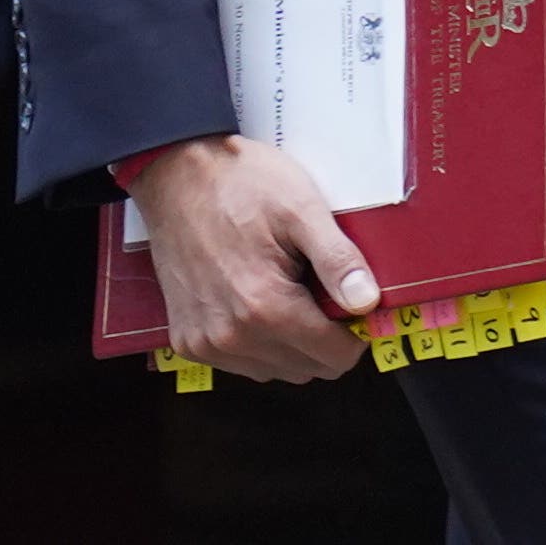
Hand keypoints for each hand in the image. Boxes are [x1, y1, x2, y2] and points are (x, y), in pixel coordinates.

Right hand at [136, 133, 375, 381]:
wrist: (177, 175)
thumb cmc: (241, 184)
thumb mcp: (302, 209)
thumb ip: (338, 261)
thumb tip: (368, 304)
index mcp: (265, 306)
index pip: (335, 356)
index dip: (357, 333)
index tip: (358, 306)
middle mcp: (232, 336)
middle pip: (308, 369)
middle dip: (326, 337)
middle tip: (323, 290)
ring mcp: (205, 344)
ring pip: (276, 370)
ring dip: (293, 343)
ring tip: (289, 290)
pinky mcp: (187, 342)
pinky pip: (241, 363)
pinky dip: (260, 343)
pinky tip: (260, 300)